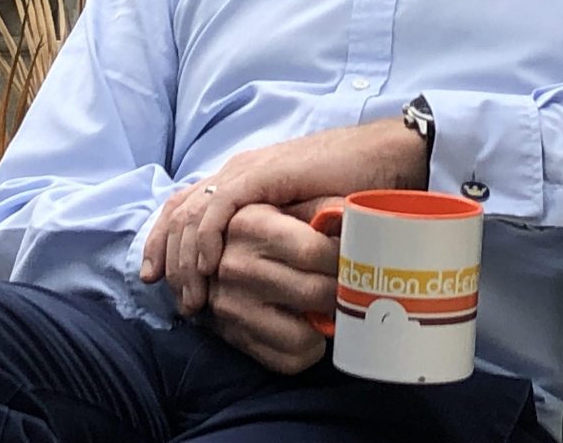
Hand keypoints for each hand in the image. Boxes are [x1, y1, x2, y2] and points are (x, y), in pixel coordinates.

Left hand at [139, 119, 425, 310]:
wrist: (381, 158)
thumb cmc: (348, 188)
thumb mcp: (297, 218)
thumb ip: (270, 232)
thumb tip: (247, 272)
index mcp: (240, 179)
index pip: (184, 207)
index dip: (162, 241)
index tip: (156, 278)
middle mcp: (236, 172)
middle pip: (178, 212)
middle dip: (164, 255)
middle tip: (171, 297)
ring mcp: (246, 171)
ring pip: (192, 214)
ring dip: (185, 259)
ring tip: (192, 297)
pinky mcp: (262, 175)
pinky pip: (219, 209)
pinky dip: (207, 239)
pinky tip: (210, 269)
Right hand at [205, 203, 339, 373]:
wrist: (201, 254)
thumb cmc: (260, 225)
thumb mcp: (282, 202)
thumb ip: (320, 207)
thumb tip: (361, 217)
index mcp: (252, 225)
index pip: (312, 251)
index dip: (342, 256)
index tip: (351, 255)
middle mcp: (238, 268)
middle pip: (315, 292)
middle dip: (342, 290)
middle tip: (349, 282)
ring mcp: (234, 308)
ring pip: (303, 335)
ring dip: (324, 323)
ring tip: (327, 303)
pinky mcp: (236, 338)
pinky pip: (288, 360)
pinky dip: (308, 348)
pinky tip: (309, 325)